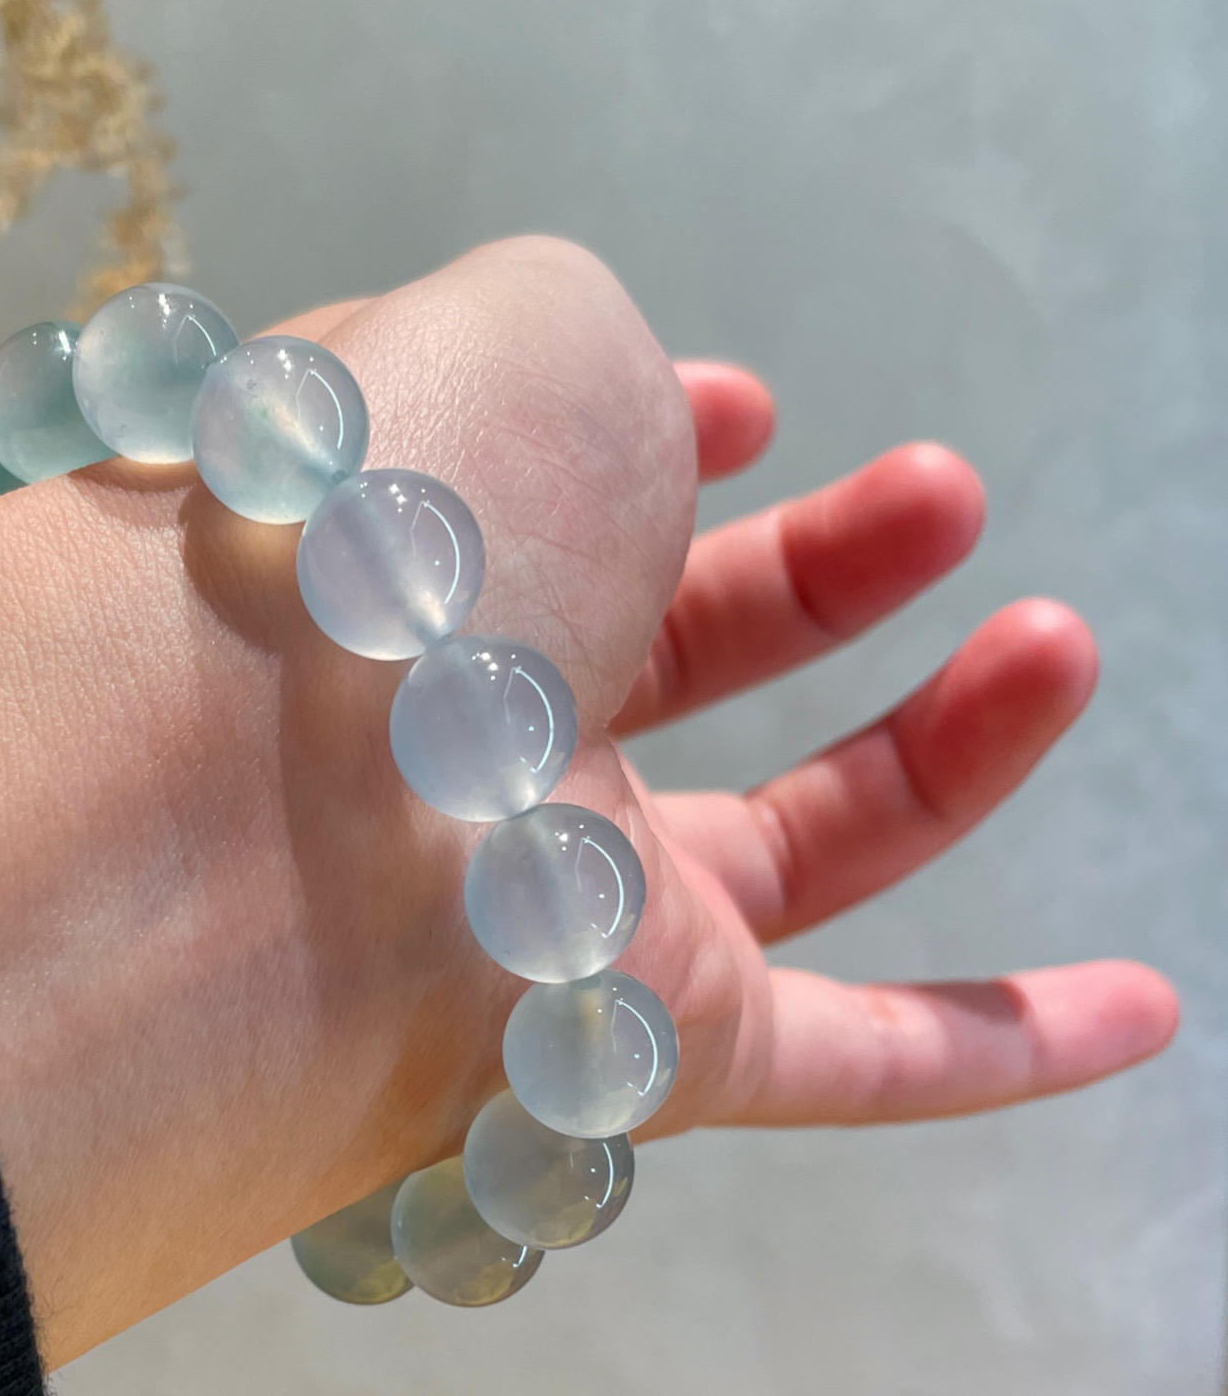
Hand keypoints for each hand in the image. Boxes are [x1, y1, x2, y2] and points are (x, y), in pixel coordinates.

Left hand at [0, 239, 1176, 1364]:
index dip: (658, 446)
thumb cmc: (387, 517)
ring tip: (1055, 638)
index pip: (545, 512)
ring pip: (789, 848)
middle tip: (936, 496)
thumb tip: (664, 422)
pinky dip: (998, 1044)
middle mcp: (472, 736)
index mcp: (411, 548)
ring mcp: (560, 901)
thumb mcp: (521, 331)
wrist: (256, 788)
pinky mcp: (644, 1046)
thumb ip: (606, 360)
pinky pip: (850, 1064)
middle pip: (673, 670)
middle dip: (816, 576)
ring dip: (942, 754)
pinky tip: (1138, 1010)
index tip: (743, 404)